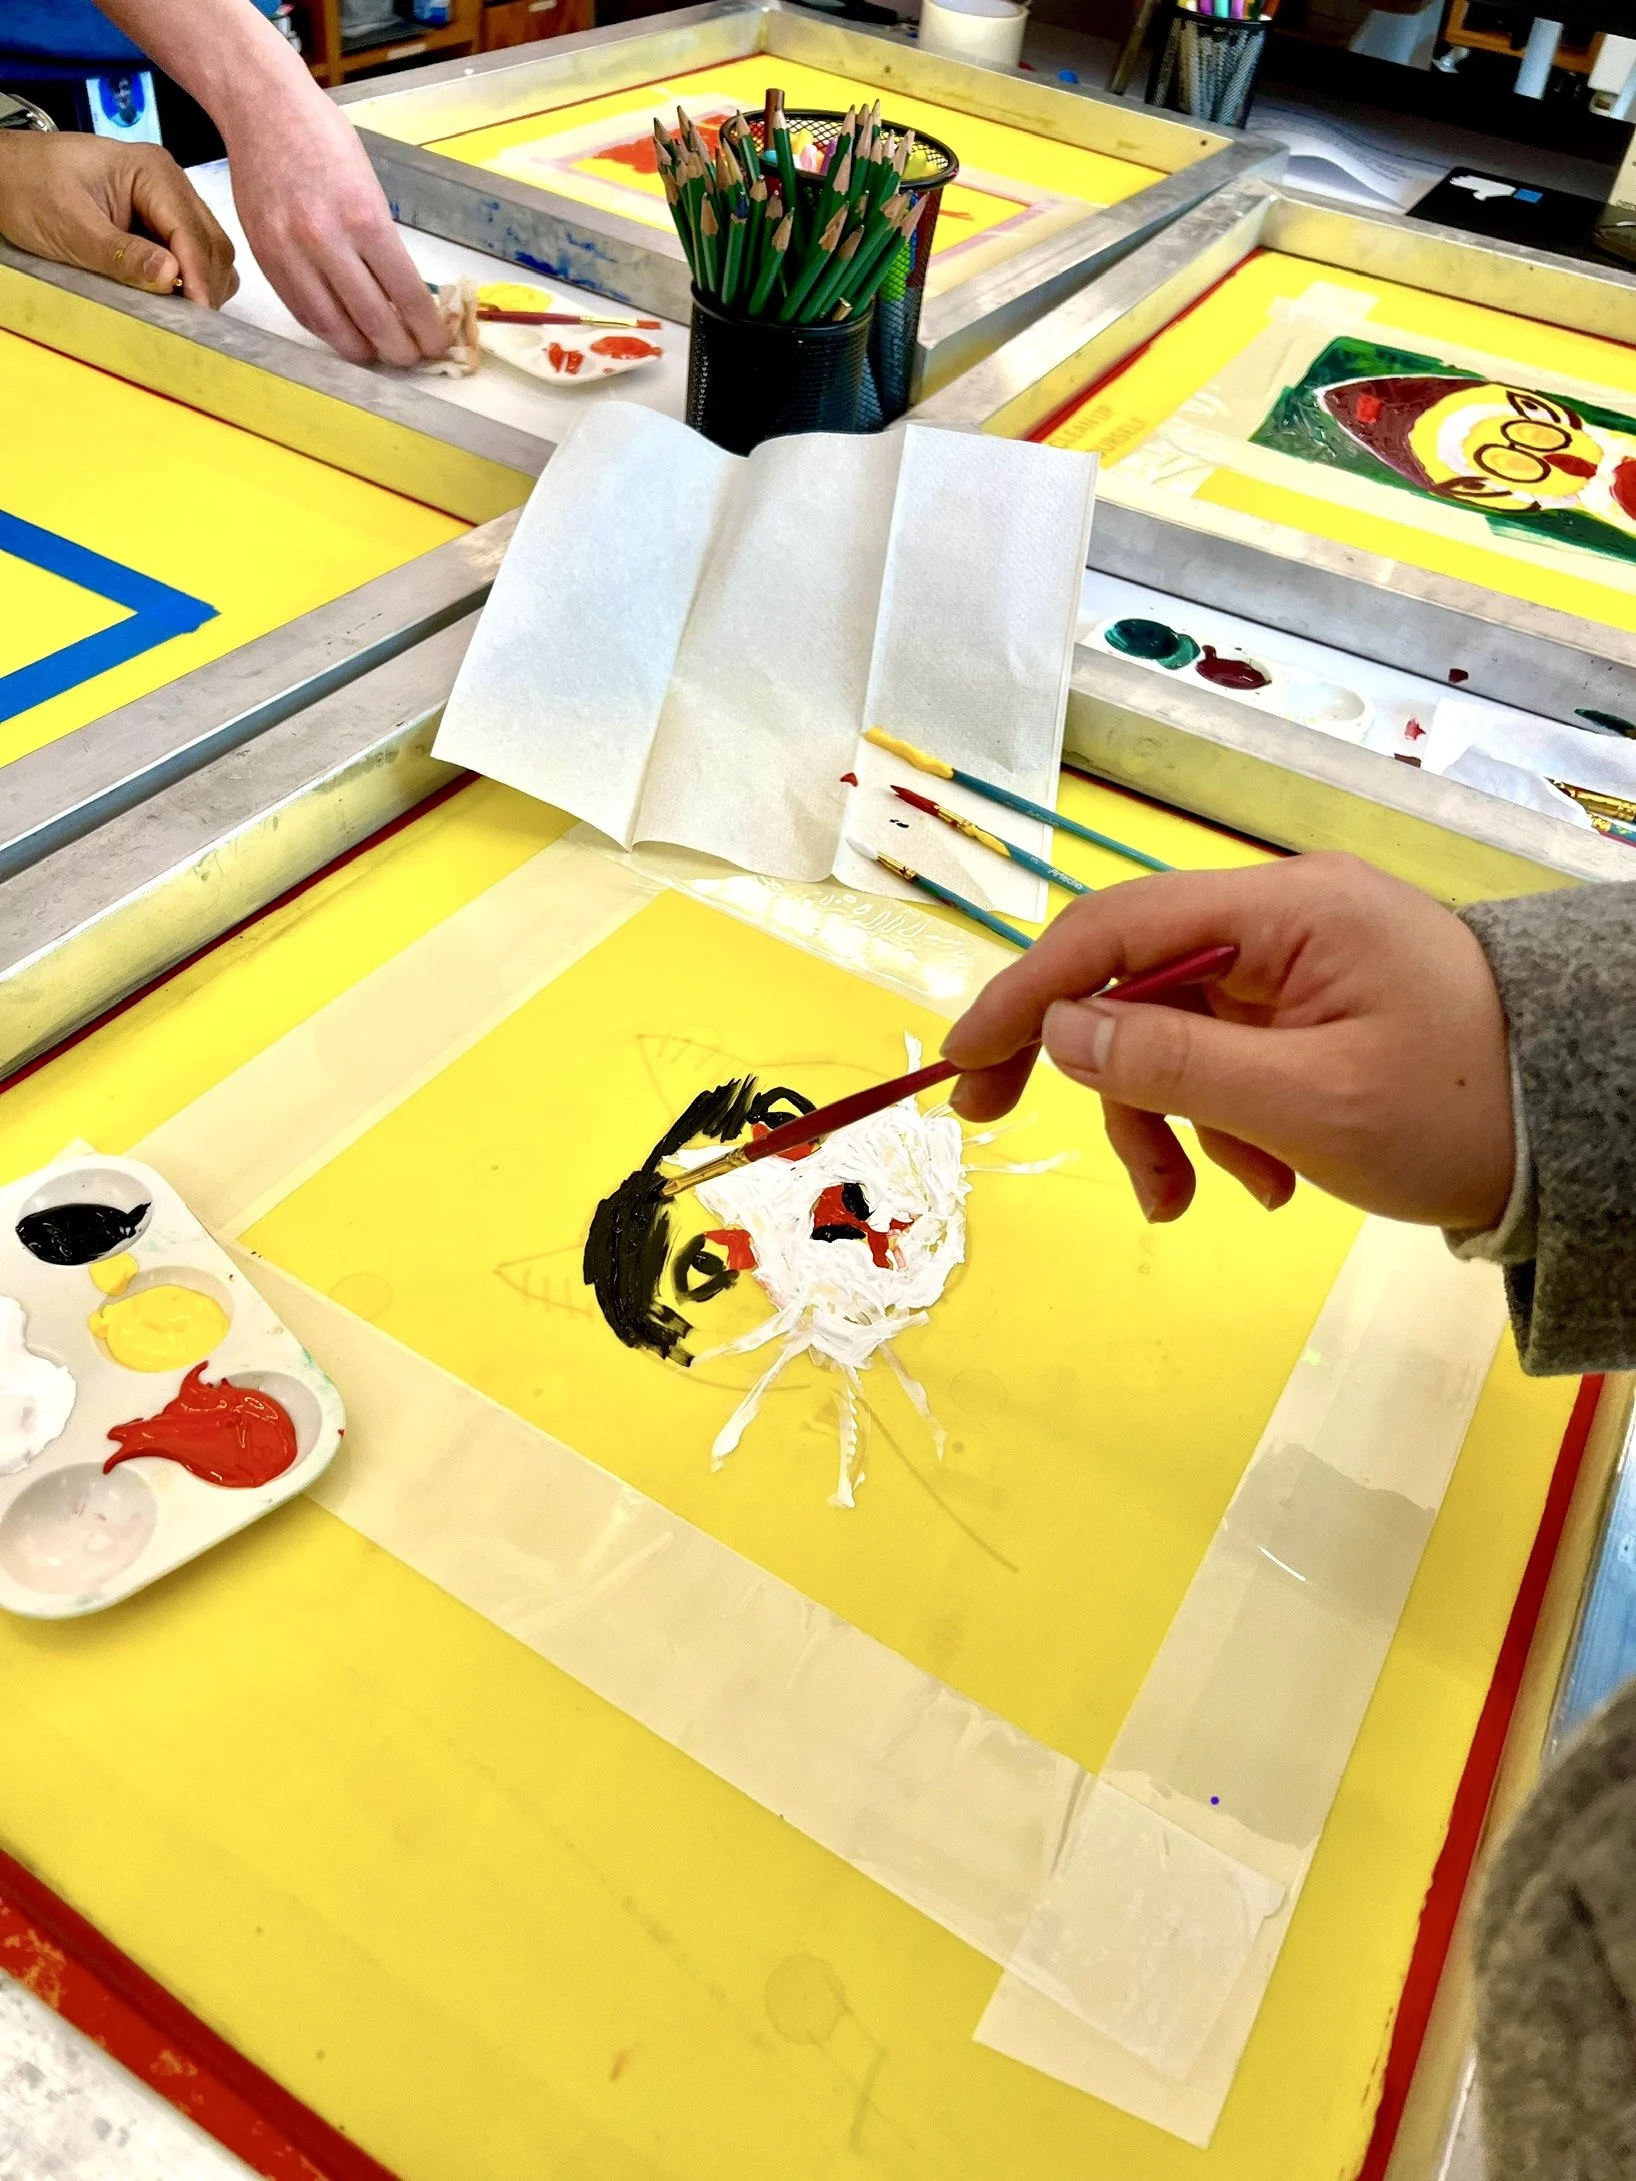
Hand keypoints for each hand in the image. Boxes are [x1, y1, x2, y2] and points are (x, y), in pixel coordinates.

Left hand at [0, 133, 236, 303]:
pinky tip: (172, 297)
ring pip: (209, 252)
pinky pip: (192, 254)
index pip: (192, 232)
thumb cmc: (29, 189)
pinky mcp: (160, 221)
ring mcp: (168, 202)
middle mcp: (170, 183)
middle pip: (212, 243)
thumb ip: (121, 253)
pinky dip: (191, 280)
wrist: (4, 173)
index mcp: (153, 172)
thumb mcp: (70, 227)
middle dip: (206, 285)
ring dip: (202, 285)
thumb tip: (171, 276)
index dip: (199, 278)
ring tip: (181, 313)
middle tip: (191, 324)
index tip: (197, 317)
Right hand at [221, 87, 447, 365]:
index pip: (405, 293)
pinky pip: (301, 310)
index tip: (436, 343)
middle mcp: (326, 241)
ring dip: (361, 350)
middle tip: (411, 358)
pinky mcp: (265, 258)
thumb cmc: (323, 137)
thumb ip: (382, 240)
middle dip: (398, 349)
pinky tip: (344, 333)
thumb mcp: (370, 185)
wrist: (261, 109)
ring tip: (378, 354)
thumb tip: (402, 293)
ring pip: (332, 326)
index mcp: (363, 217)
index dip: (425, 328)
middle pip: (371, 320)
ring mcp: (291, 253)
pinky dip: (326, 330)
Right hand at [942, 852, 1514, 1232]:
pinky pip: (1228, 1055)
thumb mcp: (1304, 1102)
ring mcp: (1299, 963)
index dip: (1024, 993)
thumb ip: (1170, 1061)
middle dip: (1080, 1063)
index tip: (961, 1062)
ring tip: (1193, 1202)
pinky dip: (1220, 1122)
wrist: (1584, 1137)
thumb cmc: (1457, 1113)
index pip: (1112, 929)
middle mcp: (1282, 918)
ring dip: (1164, 1120)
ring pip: (1174, 1030)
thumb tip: (1057, 1031)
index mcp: (1283, 911)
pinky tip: (1262, 1182)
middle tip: (998, 1123)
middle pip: (1131, 977)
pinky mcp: (1315, 1008)